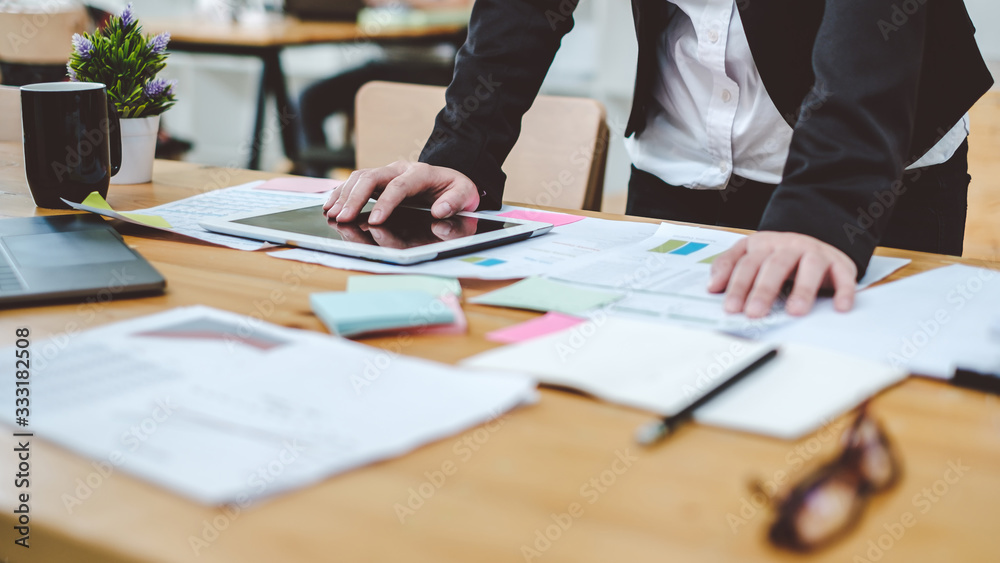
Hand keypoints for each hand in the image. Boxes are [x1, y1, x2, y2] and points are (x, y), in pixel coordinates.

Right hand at [324, 161, 479, 224]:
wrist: (451, 179)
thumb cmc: (456, 189)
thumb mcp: (466, 194)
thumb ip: (455, 201)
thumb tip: (440, 210)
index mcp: (422, 173)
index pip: (399, 186)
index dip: (385, 203)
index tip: (375, 221)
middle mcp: (401, 169)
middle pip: (372, 177)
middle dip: (355, 198)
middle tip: (343, 218)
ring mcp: (388, 172)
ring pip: (360, 177)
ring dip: (344, 195)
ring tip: (332, 214)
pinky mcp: (379, 179)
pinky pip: (356, 181)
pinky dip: (341, 192)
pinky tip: (330, 205)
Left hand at [707, 231, 856, 317]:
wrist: (816, 238)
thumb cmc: (779, 254)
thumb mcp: (750, 254)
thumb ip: (728, 266)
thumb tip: (712, 287)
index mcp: (763, 244)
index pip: (747, 264)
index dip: (737, 285)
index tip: (731, 307)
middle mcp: (789, 245)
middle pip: (774, 265)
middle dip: (763, 290)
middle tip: (755, 313)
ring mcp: (815, 252)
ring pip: (809, 267)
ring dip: (802, 289)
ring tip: (795, 312)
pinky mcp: (839, 262)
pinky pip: (843, 275)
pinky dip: (844, 290)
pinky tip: (840, 306)